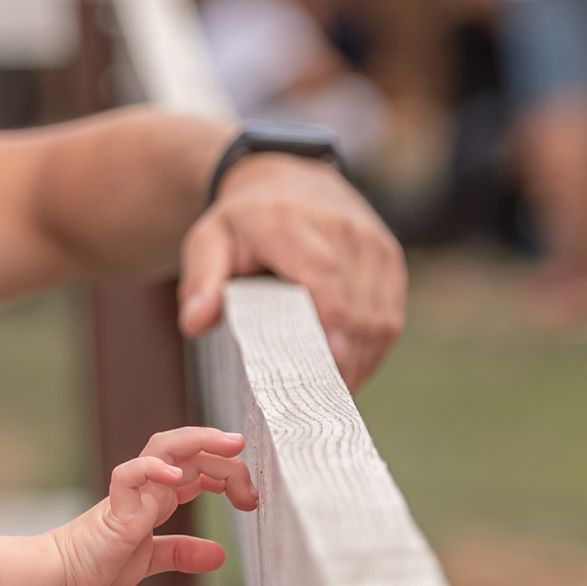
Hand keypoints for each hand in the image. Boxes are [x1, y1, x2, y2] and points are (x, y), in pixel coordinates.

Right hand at [52, 427, 254, 585]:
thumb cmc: (99, 563)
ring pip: (164, 447)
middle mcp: (148, 487)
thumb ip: (182, 552)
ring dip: (199, 440)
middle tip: (247, 456)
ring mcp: (131, 493)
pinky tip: (175, 475)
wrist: (63, 575)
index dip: (227, 470)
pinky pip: (129, 475)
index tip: (249, 495)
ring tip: (229, 445)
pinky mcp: (115, 508)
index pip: (198, 466)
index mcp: (158, 497)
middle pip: (188, 448)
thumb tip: (220, 555)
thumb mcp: (152, 559)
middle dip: (221, 448)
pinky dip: (151, 468)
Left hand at [177, 153, 405, 386]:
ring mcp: (372, 243)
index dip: (331, 322)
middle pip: (356, 307)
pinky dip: (373, 349)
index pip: (322, 276)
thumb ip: (199, 282)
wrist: (285, 178)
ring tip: (330, 398)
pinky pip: (391, 314)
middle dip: (342, 361)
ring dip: (360, 362)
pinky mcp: (389, 258)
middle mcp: (342, 228)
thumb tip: (195, 323)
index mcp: (290, 223)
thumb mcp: (206, 241)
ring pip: (380, 317)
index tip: (330, 367)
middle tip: (317, 407)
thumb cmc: (240, 222)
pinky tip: (349, 374)